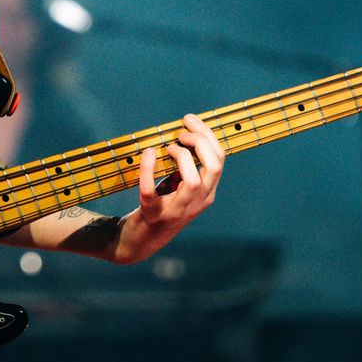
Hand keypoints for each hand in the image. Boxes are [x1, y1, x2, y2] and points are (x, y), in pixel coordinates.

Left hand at [115, 113, 223, 263]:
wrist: (141, 241)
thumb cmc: (162, 206)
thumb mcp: (180, 187)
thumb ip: (186, 166)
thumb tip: (184, 132)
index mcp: (207, 193)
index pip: (219, 159)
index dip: (207, 135)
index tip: (190, 120)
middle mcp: (197, 203)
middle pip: (213, 167)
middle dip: (201, 142)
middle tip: (181, 132)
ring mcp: (176, 211)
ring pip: (193, 182)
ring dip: (182, 156)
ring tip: (168, 148)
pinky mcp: (152, 214)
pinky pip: (150, 191)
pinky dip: (148, 170)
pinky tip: (148, 153)